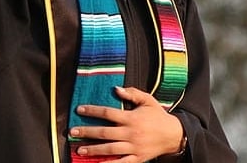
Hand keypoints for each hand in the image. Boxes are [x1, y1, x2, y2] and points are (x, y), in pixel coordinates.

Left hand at [69, 86, 184, 162]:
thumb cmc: (158, 116)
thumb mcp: (148, 100)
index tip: (79, 110)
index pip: (107, 113)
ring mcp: (133, 147)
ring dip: (93, 150)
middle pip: (104, 133)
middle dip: (87, 132)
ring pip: (109, 149)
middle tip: (72, 132)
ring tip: (80, 150)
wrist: (174, 135)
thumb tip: (115, 89)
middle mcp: (131, 133)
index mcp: (131, 117)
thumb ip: (132, 93)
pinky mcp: (137, 158)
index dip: (92, 111)